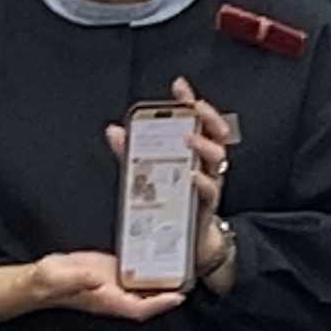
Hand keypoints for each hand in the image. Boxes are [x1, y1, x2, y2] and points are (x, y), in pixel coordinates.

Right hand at [0, 252, 182, 323]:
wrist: (37, 280)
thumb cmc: (45, 282)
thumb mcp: (58, 276)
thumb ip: (76, 277)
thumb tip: (96, 276)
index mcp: (106, 300)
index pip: (140, 308)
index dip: (160, 304)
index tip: (180, 297)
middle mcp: (114, 295)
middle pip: (150, 298)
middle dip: (171, 290)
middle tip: (194, 274)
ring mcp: (113, 285)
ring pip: (145, 286)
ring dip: (163, 278)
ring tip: (186, 260)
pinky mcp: (110, 272)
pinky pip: (135, 273)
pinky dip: (148, 266)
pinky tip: (161, 249)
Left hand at [104, 78, 236, 277]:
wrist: (187, 244)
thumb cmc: (172, 203)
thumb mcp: (151, 173)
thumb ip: (134, 152)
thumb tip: (114, 131)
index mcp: (194, 153)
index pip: (196, 120)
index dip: (190, 101)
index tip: (179, 85)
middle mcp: (205, 166)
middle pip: (216, 133)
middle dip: (206, 116)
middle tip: (193, 109)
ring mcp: (209, 185)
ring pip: (217, 159)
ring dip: (203, 145)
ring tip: (187, 138)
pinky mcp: (206, 208)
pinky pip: (209, 192)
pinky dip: (201, 182)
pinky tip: (190, 176)